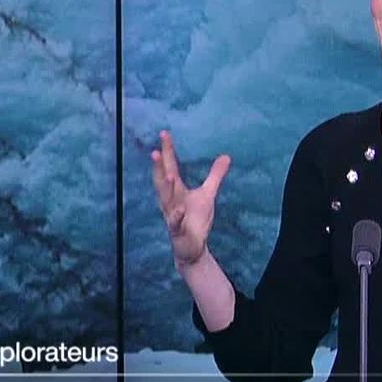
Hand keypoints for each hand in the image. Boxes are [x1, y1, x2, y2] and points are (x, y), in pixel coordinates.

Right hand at [151, 130, 230, 270]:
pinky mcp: (178, 231)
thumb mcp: (208, 194)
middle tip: (155, 151)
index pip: (170, 167)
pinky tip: (179, 209)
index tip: (164, 133)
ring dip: (166, 188)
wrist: (192, 248)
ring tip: (168, 174)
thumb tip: (226, 156)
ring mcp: (172, 215)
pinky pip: (175, 222)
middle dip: (158, 167)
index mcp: (176, 190)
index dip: (167, 151)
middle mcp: (170, 201)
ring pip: (166, 201)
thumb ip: (215, 176)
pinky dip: (176, 216)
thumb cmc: (196, 219)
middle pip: (162, 181)